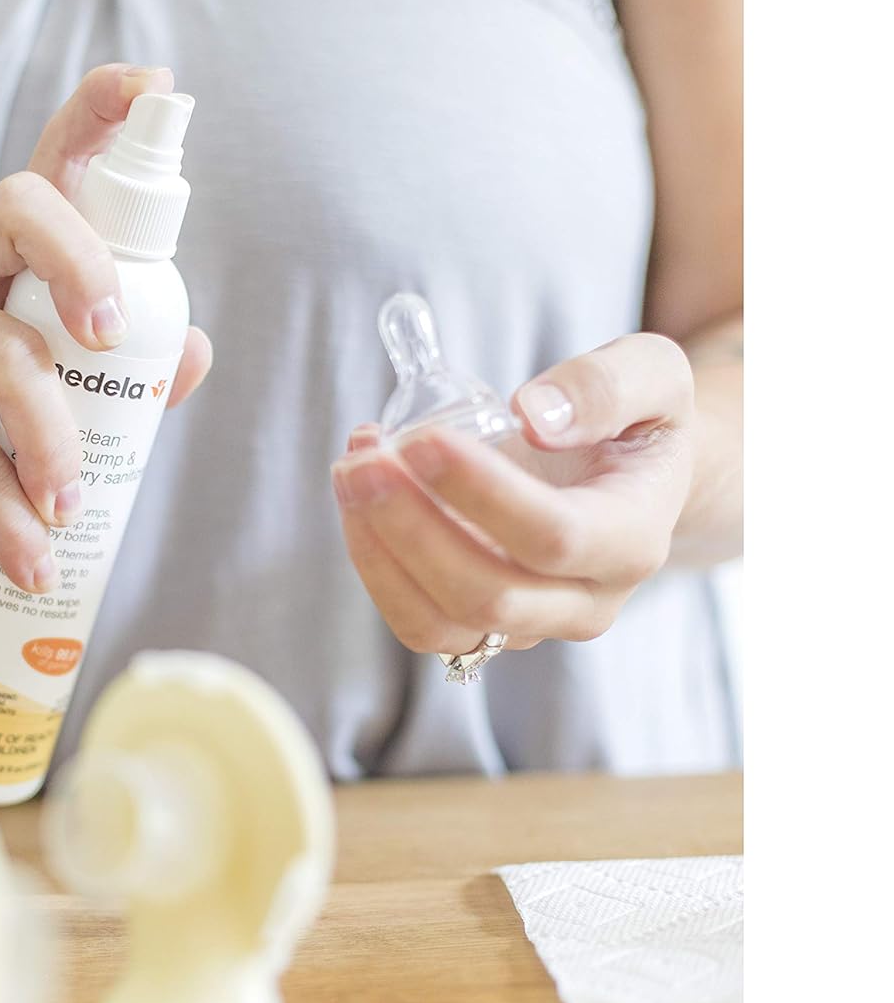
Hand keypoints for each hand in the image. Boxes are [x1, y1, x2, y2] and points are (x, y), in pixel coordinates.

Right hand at [0, 65, 212, 591]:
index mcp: (4, 259)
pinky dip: (6, 511)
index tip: (156, 85)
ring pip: (1, 352)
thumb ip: (121, 374)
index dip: (99, 114)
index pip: (50, 167)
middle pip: (14, 208)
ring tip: (67, 512)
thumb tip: (196, 351)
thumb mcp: (49, 402)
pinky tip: (28, 555)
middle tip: (110, 338)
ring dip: (52, 443)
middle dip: (82, 261)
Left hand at [331, 333, 693, 654]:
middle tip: (363, 462)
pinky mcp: (484, 627)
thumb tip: (533, 415)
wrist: (638, 476)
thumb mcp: (652, 375)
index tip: (421, 440)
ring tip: (351, 469)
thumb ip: (604, 386)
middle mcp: (586, 601)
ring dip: (379, 553)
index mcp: (634, 539)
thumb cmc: (640, 420)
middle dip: (411, 528)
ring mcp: (532, 624)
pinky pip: (417, 620)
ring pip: (440, 623)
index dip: (480, 493)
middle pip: (488, 594)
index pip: (553, 537)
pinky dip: (374, 563)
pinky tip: (357, 495)